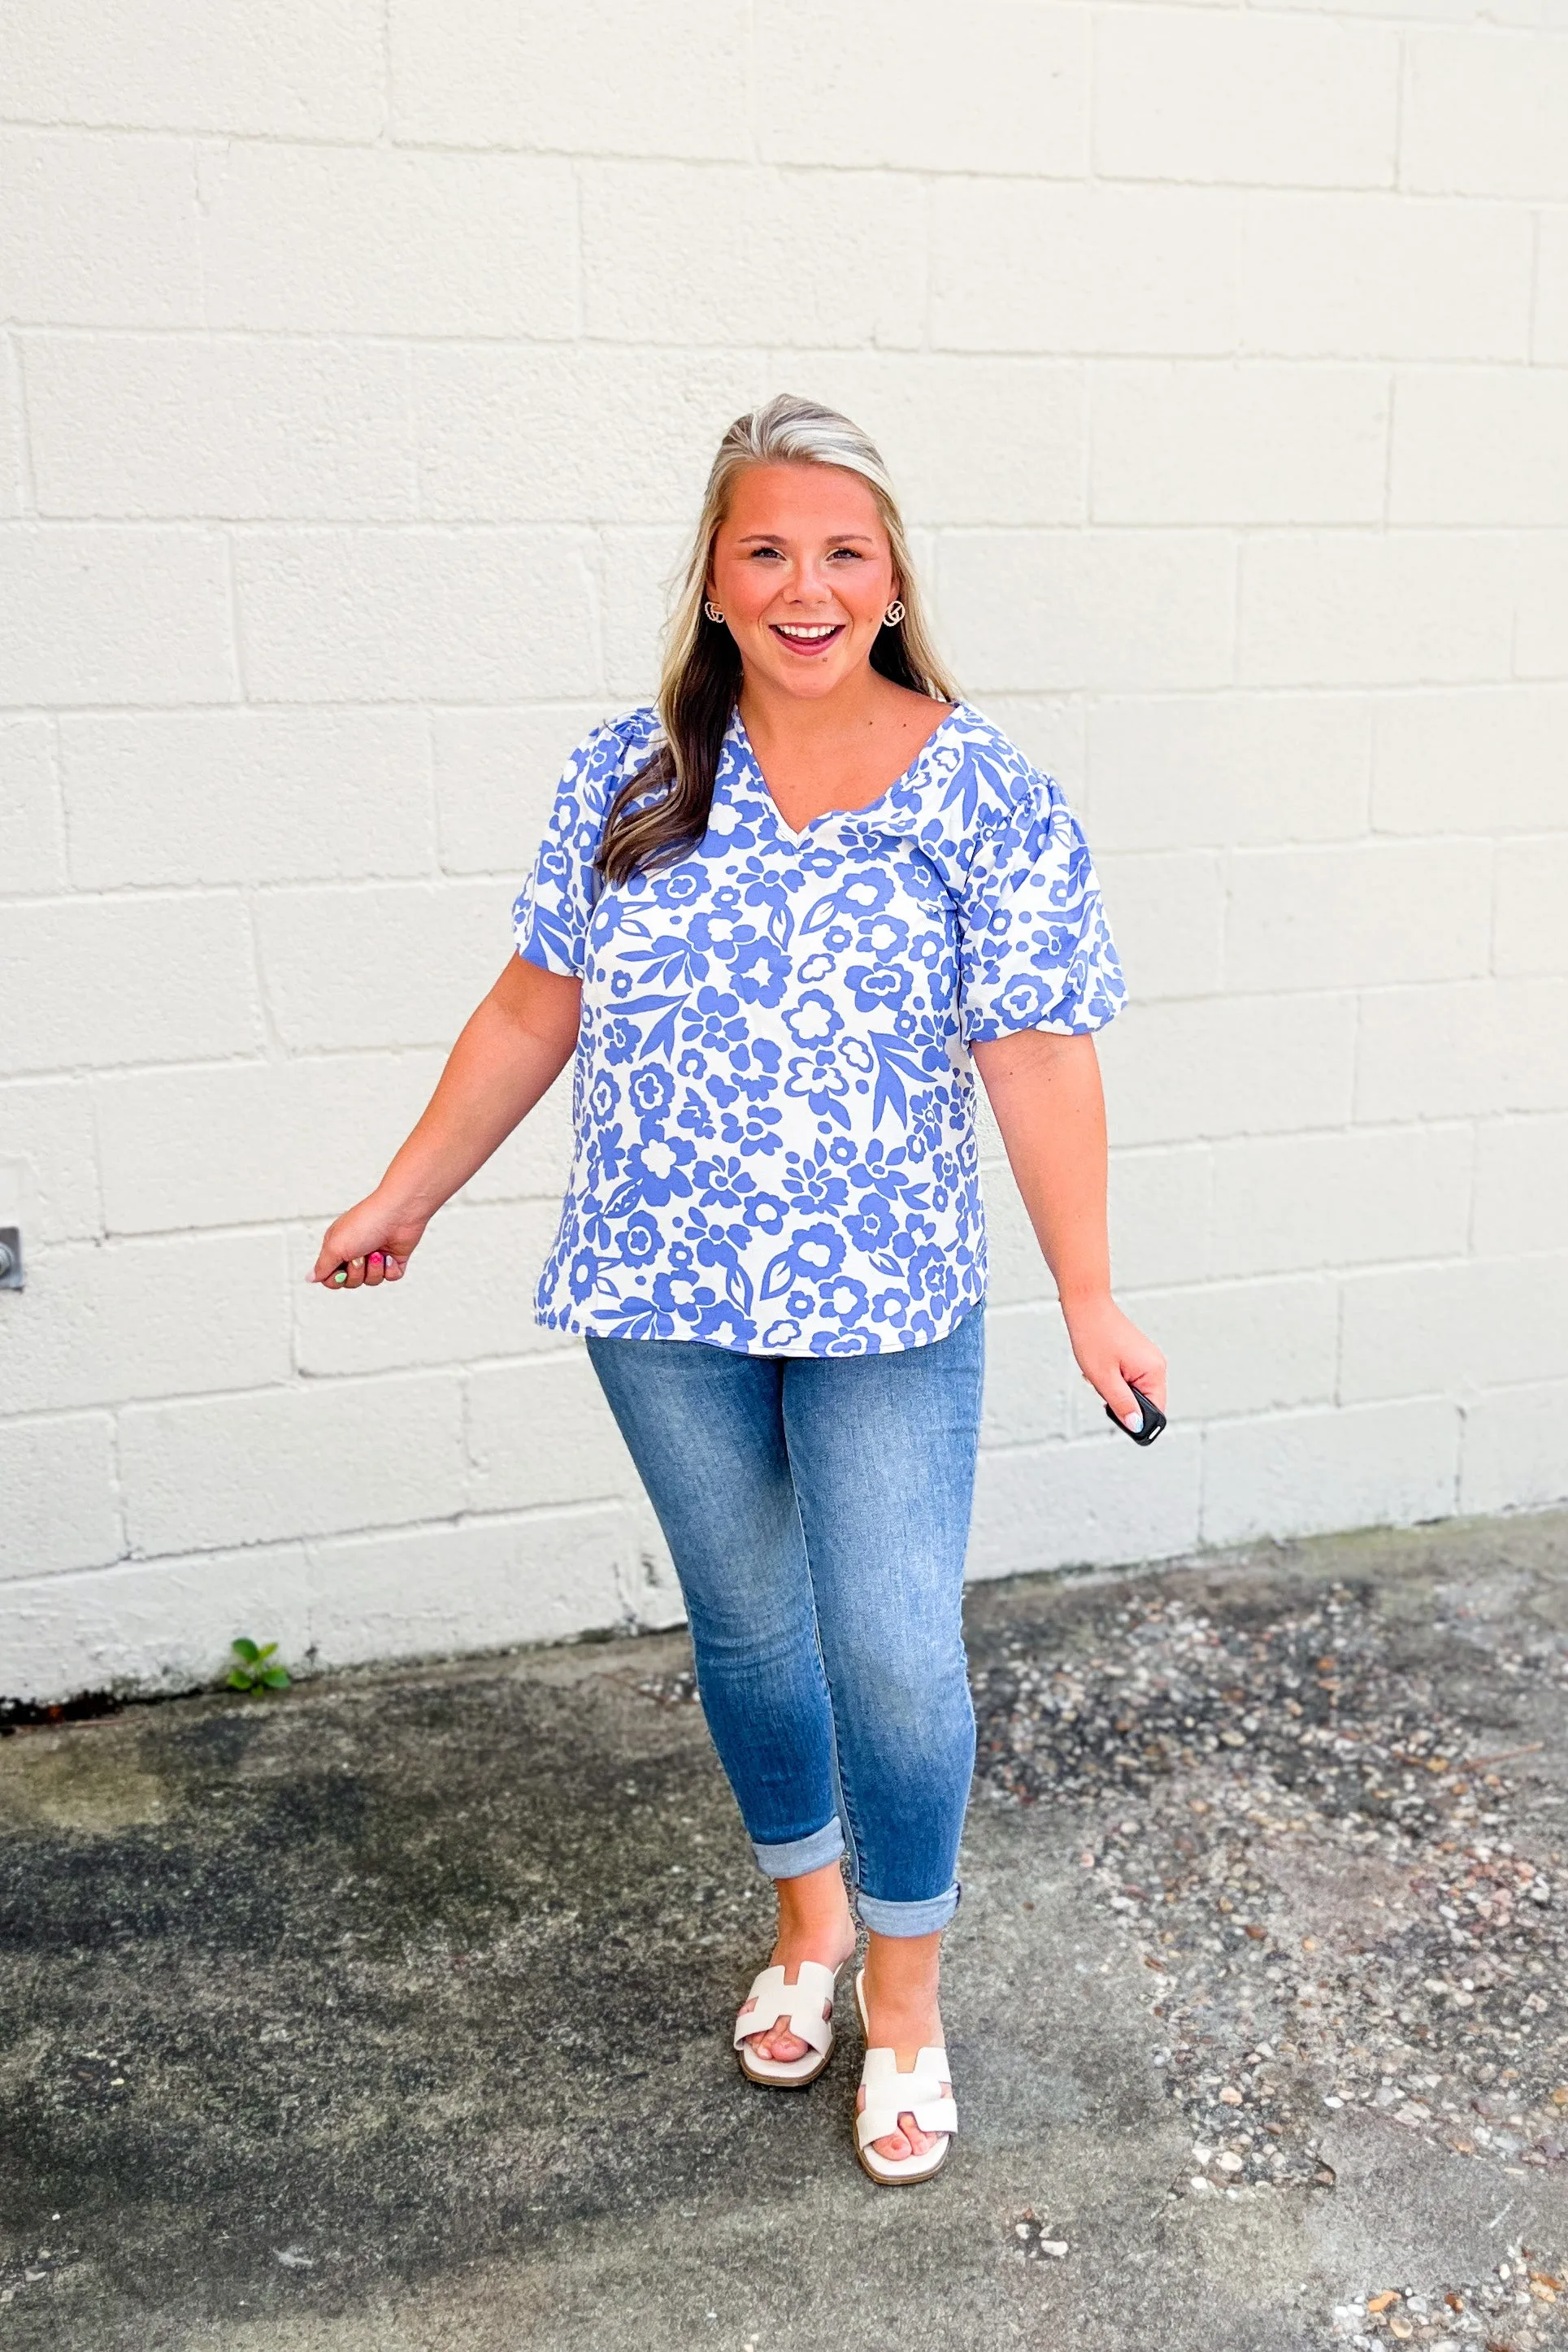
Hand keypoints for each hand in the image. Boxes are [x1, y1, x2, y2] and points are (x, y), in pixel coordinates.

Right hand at [310, 1193, 427, 1290]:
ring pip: (371, 1282)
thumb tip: (310, 1278)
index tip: (341, 1268)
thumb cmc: (365, 1222)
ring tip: (377, 1252)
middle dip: (357, 1273)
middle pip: (350, 1282)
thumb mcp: (335, 1245)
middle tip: (361, 1255)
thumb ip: (322, 1266)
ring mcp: (375, 1256)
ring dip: (374, 1269)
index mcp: (338, 1247)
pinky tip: (390, 1254)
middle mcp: (355, 1253)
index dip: (336, 1279)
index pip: (330, 1278)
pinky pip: (390, 1277)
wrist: (399, 1213)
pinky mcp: (393, 1259)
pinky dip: (390, 1269)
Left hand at [1061, 1293, 1165, 1431]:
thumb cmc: (1094, 1336)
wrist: (1086, 1306)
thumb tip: (1136, 1426)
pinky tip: (1102, 1367)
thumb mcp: (1104, 1379)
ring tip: (1100, 1373)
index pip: (1157, 1410)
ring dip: (1115, 1388)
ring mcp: (1147, 1359)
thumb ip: (1122, 1404)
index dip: (1138, 1419)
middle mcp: (1156, 1365)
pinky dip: (1114, 1378)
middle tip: (1104, 1387)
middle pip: (1145, 1401)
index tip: (1118, 1416)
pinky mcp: (1137, 1355)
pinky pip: (1129, 1377)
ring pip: (1134, 1390)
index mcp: (1154, 1371)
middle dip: (1122, 1400)